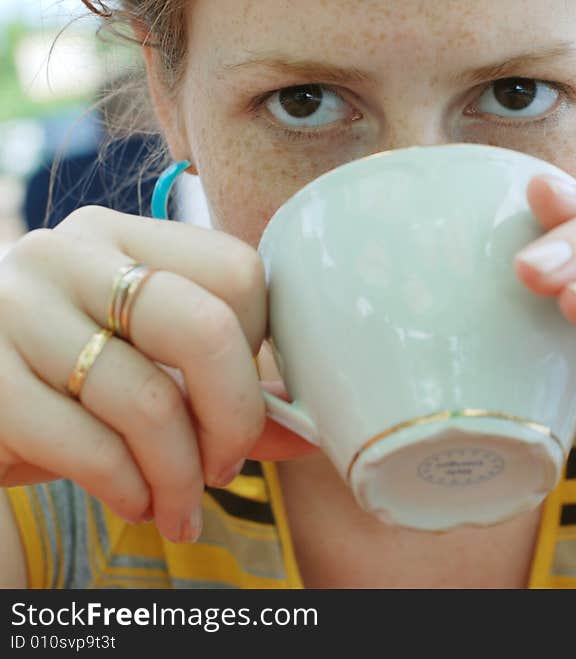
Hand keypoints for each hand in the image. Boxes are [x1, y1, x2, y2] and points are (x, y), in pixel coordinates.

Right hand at [0, 207, 312, 543]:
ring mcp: (14, 310)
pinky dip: (130, 489)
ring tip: (181, 507)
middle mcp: (67, 256)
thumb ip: (227, 392)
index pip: (239, 273)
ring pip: (148, 402)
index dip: (261, 350)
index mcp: (123, 236)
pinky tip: (136, 503)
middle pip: (203, 329)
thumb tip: (308, 434)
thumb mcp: (149, 369)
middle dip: (236, 418)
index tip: (245, 400)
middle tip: (227, 466)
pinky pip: (90, 447)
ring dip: (181, 476)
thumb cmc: (71, 385)